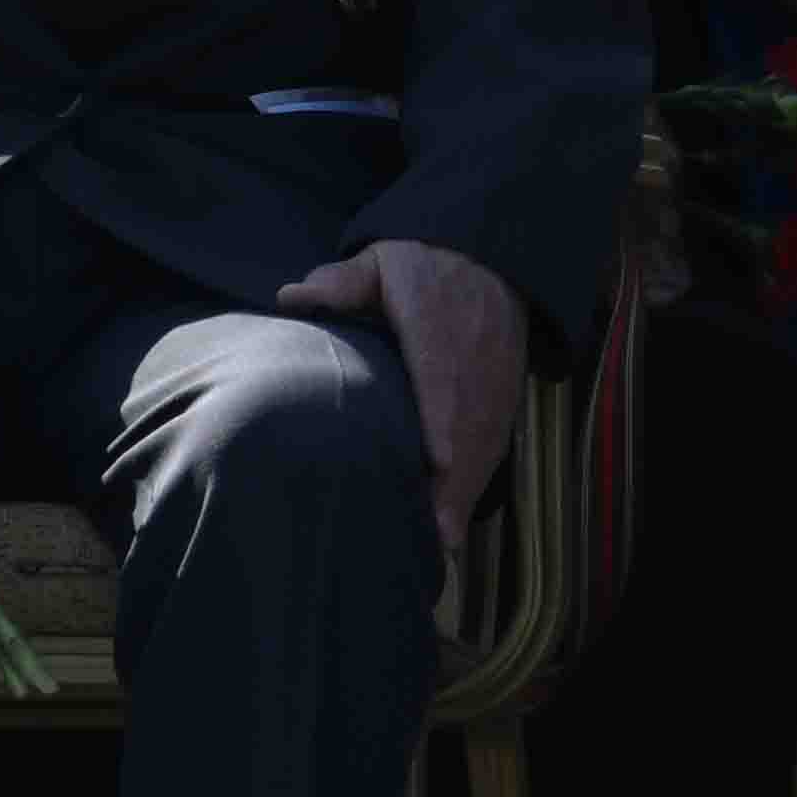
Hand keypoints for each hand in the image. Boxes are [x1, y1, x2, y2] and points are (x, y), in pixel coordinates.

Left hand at [268, 235, 529, 562]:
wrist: (491, 254)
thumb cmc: (422, 265)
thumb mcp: (382, 261)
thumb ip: (341, 282)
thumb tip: (291, 296)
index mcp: (440, 324)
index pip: (444, 374)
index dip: (445, 418)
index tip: (440, 458)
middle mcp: (475, 357)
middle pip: (469, 423)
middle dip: (457, 480)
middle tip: (437, 534)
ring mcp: (495, 378)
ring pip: (486, 440)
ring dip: (468, 492)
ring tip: (446, 542)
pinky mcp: (505, 392)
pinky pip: (496, 441)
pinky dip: (478, 481)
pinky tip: (458, 519)